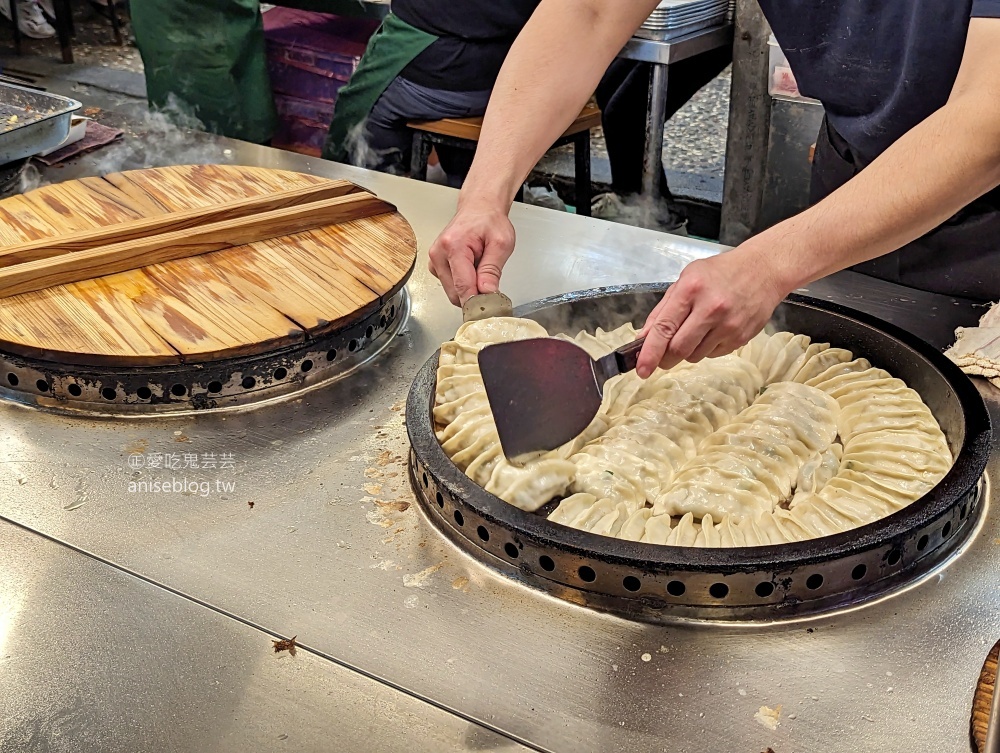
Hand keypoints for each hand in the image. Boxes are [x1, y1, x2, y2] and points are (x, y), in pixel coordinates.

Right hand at [427, 200, 515, 305]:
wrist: (479, 208)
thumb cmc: (489, 220)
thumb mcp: (501, 243)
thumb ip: (492, 270)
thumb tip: (487, 293)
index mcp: (454, 246)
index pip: (463, 286)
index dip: (476, 302)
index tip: (488, 311)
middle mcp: (439, 254)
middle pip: (455, 293)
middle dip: (474, 295)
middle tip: (491, 284)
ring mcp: (435, 260)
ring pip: (453, 292)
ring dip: (469, 289)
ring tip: (480, 269)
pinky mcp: (436, 265)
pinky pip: (450, 285)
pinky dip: (463, 284)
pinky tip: (472, 269)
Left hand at [635, 247, 789, 377]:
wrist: (763, 270)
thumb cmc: (720, 272)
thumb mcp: (686, 279)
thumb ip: (663, 309)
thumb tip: (644, 338)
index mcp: (691, 290)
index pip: (664, 328)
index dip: (649, 352)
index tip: (641, 369)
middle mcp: (710, 308)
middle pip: (679, 349)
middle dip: (665, 358)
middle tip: (662, 359)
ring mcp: (728, 325)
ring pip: (695, 355)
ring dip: (687, 352)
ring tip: (695, 332)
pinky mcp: (741, 337)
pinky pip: (713, 354)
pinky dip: (705, 349)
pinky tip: (712, 331)